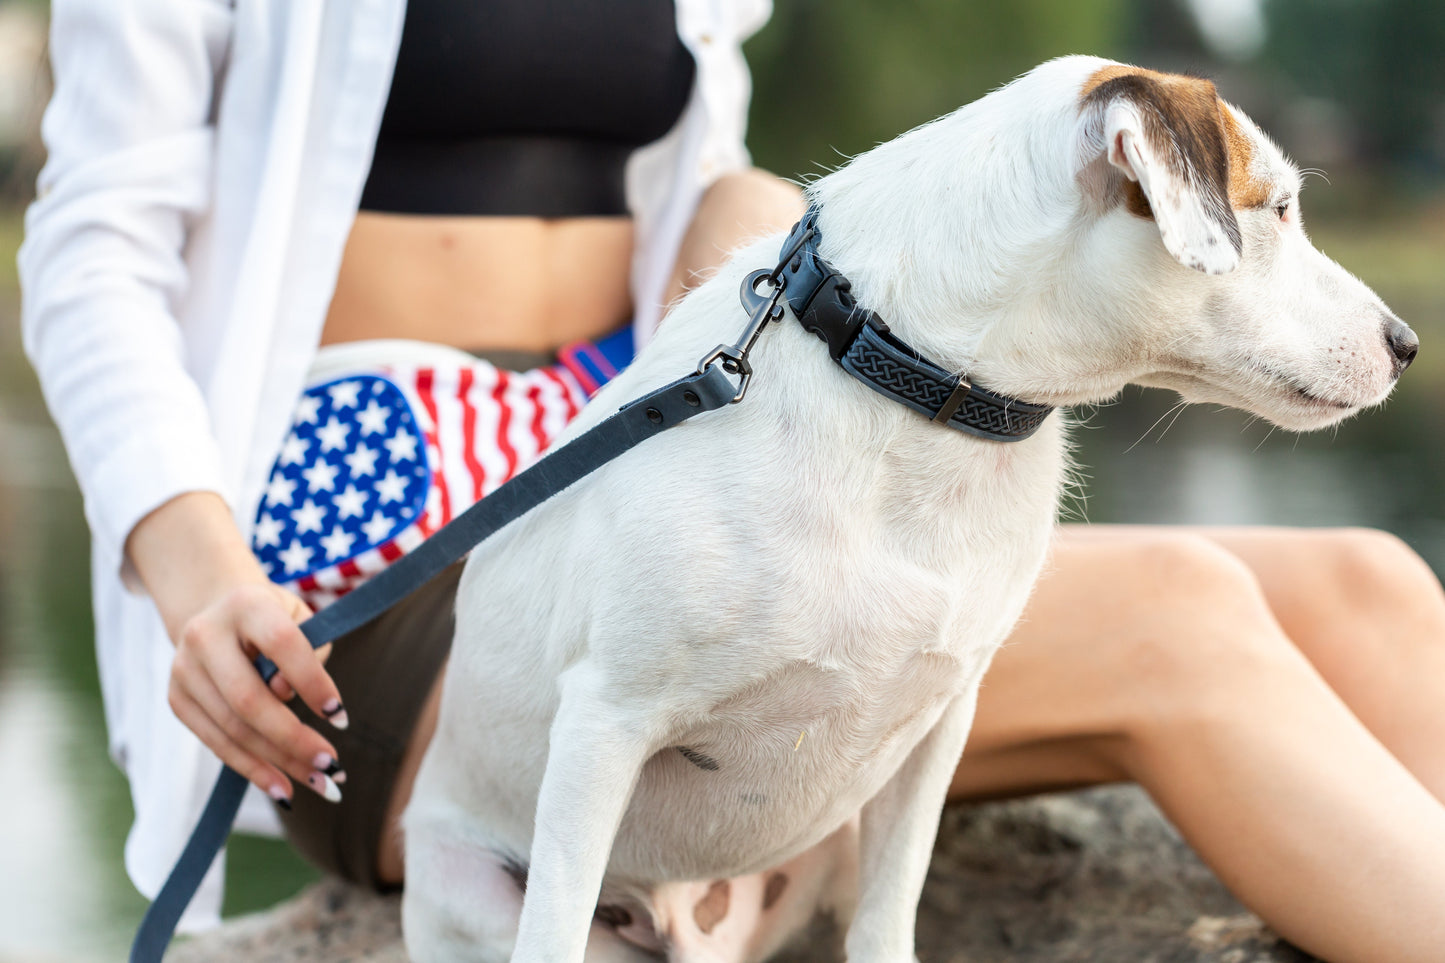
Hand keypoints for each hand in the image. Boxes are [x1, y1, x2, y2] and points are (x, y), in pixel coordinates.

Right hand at [126, 491, 347, 806]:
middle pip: (249, 699)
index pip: (282, 644)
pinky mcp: (177, 699)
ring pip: (233, 729)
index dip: (312, 681)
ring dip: (278, 763)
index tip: (340, 717)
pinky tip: (283, 788)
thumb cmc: (274, 619)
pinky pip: (217, 743)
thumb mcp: (300, 618)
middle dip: (294, 739)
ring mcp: (184, 670)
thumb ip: (308, 650)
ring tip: (319, 783)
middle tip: (332, 765)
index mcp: (245, 604)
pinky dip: (252, 769)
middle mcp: (205, 635)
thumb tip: (286, 695)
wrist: (216, 611)